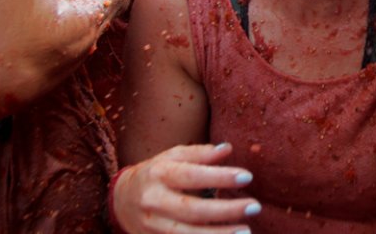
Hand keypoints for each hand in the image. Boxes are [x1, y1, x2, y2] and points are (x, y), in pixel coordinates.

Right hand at [113, 144, 260, 233]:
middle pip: (192, 210)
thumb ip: (200, 154)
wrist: (120, 200)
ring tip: (246, 231)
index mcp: (159, 174)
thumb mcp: (172, 157)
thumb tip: (227, 149)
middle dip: (226, 210)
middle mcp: (154, 201)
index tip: (246, 177)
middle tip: (255, 207)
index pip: (192, 176)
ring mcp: (152, 226)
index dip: (219, 176)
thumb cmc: (155, 174)